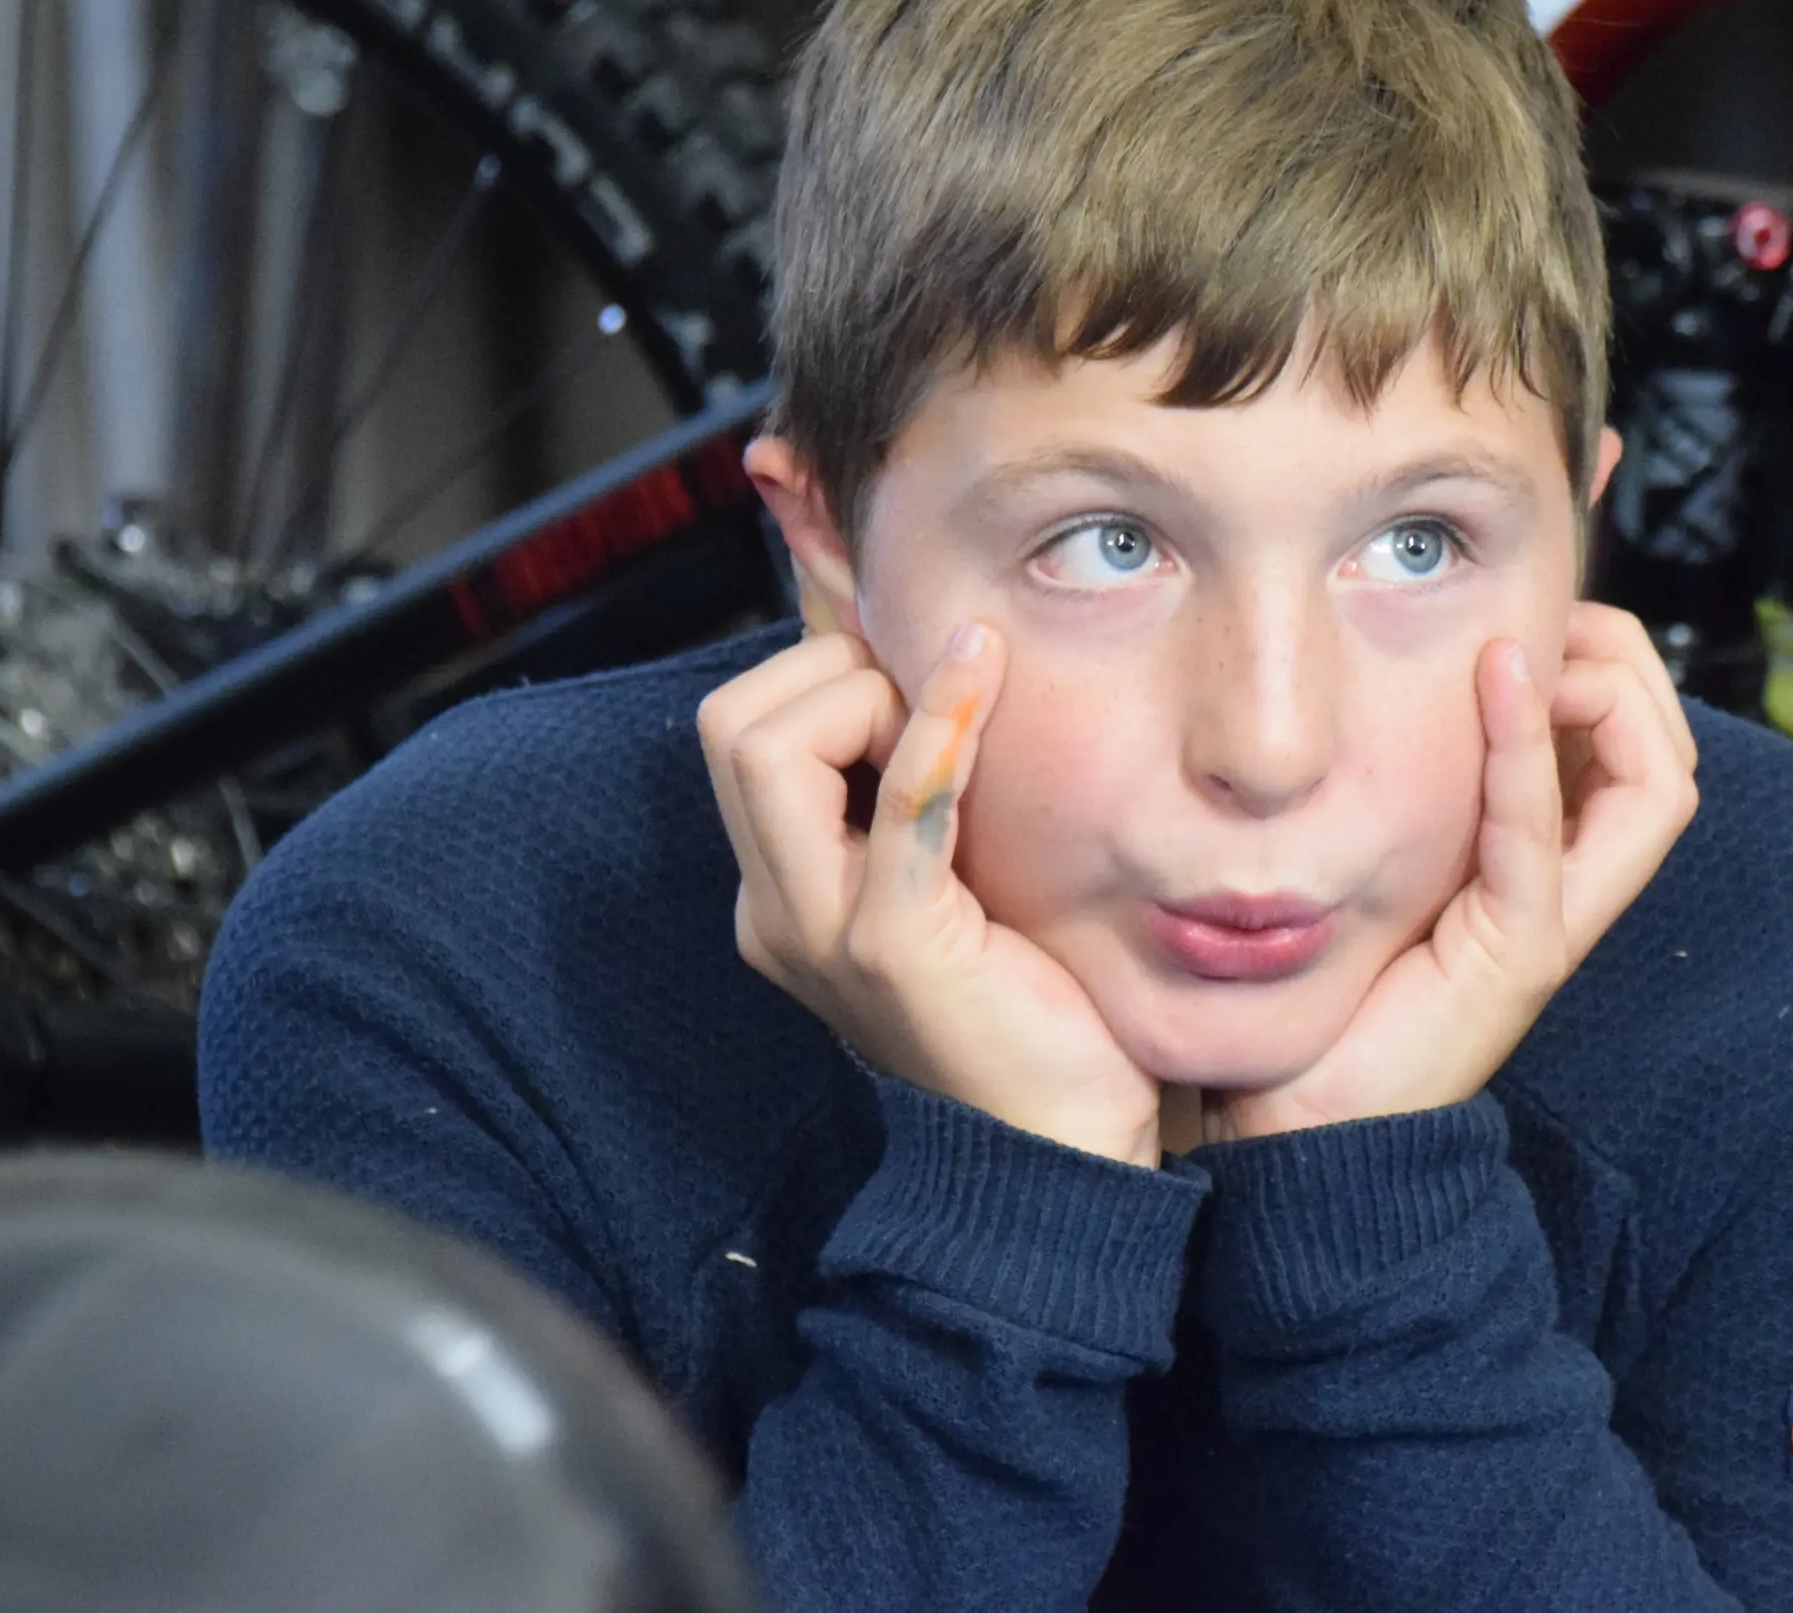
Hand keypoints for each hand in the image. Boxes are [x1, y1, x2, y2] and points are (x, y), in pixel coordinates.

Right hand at [698, 622, 1165, 1164]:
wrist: (1060, 1149)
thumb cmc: (1025, 1002)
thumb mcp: (946, 879)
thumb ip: (912, 786)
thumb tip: (922, 644)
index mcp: (779, 896)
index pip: (735, 730)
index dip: (821, 677)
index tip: (913, 688)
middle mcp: (776, 913)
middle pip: (732, 727)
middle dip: (831, 673)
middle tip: (927, 701)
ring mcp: (822, 932)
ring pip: (768, 749)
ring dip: (868, 696)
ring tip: (960, 714)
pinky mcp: (894, 947)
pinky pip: (899, 801)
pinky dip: (938, 722)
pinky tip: (984, 675)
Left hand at [1206, 603, 1698, 1141]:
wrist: (1295, 1124)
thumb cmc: (1321, 986)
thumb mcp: (1371, 857)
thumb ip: (1396, 782)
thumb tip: (1371, 677)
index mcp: (1541, 860)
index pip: (1635, 744)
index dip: (1608, 663)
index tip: (1532, 615)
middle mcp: (1568, 890)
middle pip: (1667, 755)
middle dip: (1627, 665)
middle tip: (1552, 619)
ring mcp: (1552, 924)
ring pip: (1654, 788)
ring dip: (1608, 692)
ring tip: (1535, 643)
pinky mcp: (1516, 956)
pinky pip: (1545, 836)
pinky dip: (1528, 746)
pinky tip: (1499, 676)